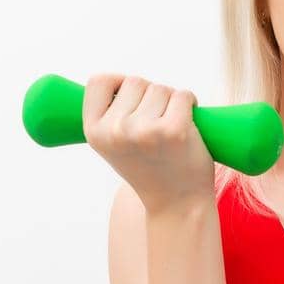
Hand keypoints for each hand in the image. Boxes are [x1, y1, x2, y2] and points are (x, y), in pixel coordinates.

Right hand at [82, 73, 215, 213]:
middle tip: (156, 124)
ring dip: (171, 101)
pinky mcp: (175, 130)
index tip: (132, 95)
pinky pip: (183, 95)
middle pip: (135, 81)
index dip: (118, 82)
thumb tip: (116, 81)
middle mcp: (116, 130)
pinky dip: (190, 103)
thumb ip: (110, 115)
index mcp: (93, 131)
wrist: (176, 203)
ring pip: (161, 88)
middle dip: (150, 95)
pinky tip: (189, 124)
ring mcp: (145, 130)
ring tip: (170, 129)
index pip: (99, 81)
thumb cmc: (149, 166)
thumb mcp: (114, 143)